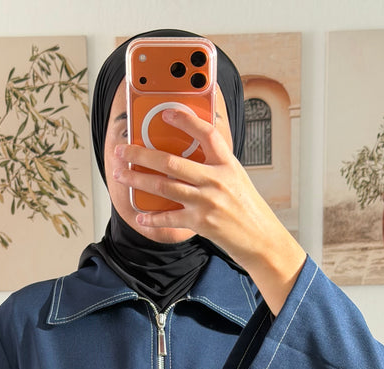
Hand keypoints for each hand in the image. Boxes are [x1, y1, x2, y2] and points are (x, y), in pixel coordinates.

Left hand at [113, 107, 305, 314]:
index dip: (185, 120)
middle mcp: (216, 180)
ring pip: (163, 186)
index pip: (205, 134)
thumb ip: (215, 167)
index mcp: (227, 164)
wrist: (262, 239)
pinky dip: (152, 218)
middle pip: (170, 161)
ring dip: (138, 180)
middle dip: (141, 155)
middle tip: (122, 151)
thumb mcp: (237, 179)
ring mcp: (207, 201)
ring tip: (122, 176)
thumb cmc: (248, 210)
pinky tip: (140, 216)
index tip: (166, 113)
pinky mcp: (201, 222)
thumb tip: (186, 158)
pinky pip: (170, 218)